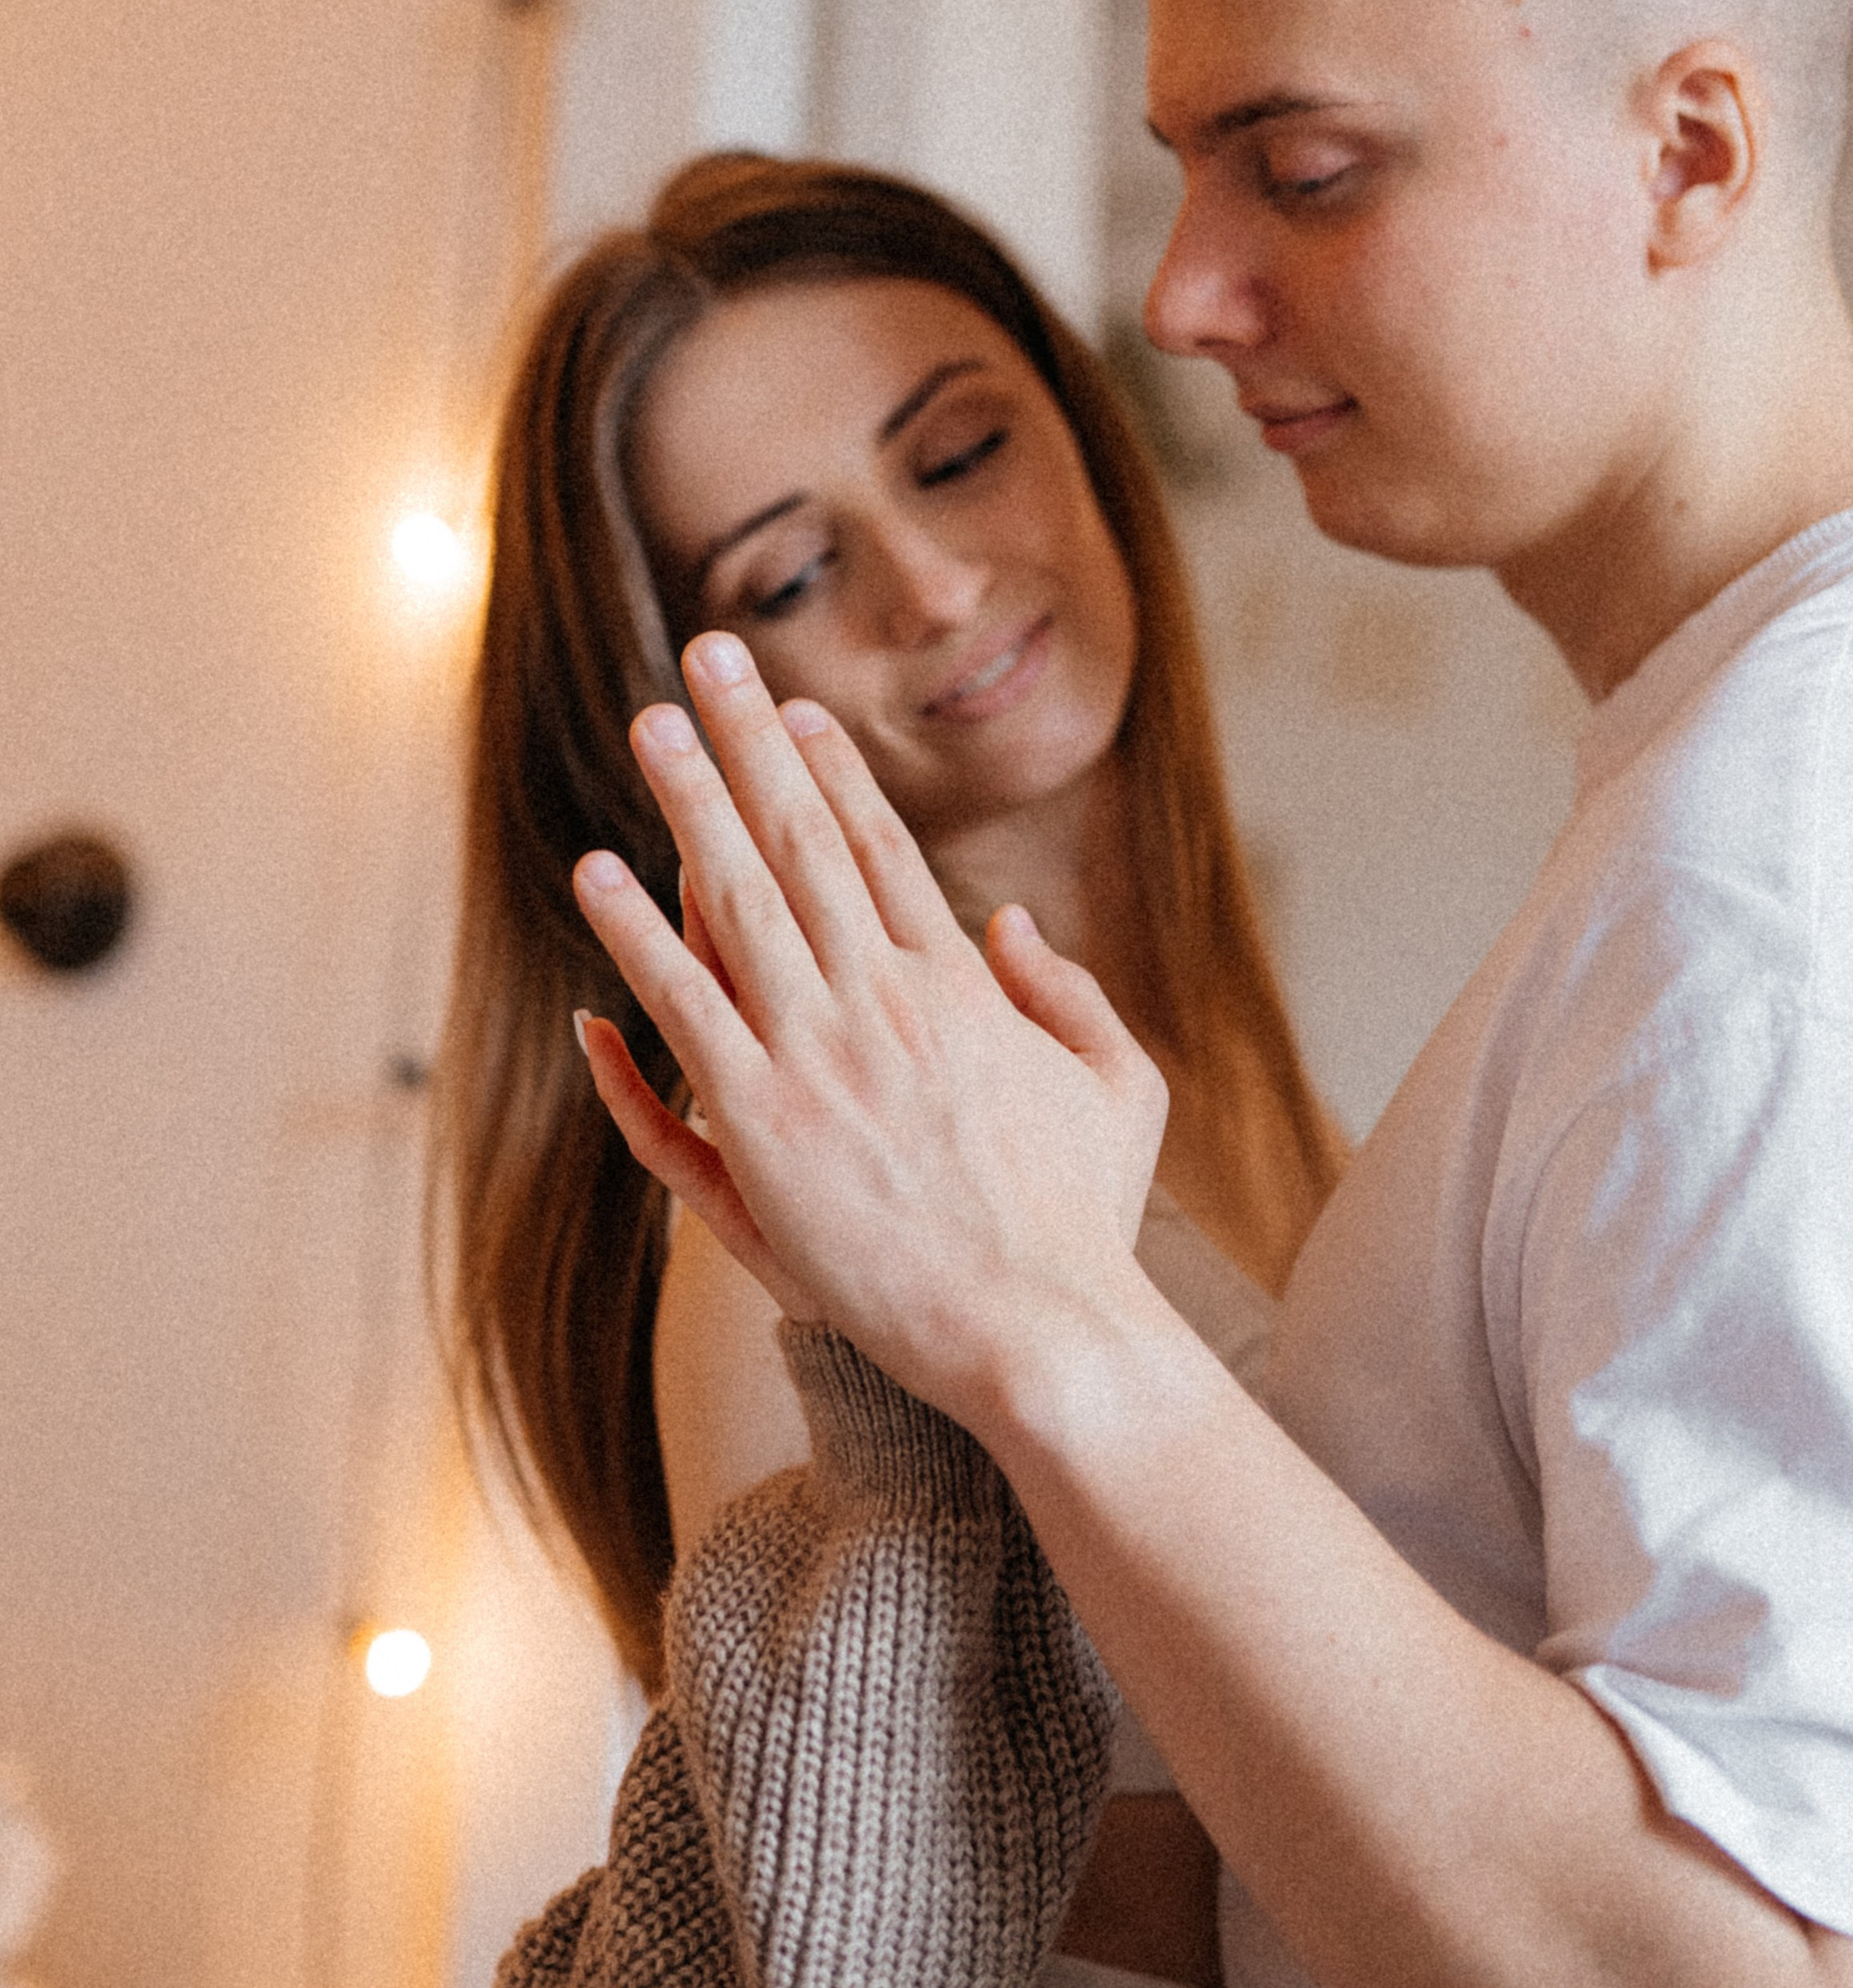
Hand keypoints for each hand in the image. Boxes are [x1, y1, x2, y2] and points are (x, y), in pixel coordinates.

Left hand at [572, 631, 1169, 1424]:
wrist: (1043, 1329)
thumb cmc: (1086, 1225)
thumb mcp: (1120, 1091)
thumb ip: (1066, 995)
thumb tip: (1008, 921)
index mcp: (964, 987)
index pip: (881, 848)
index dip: (829, 770)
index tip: (792, 709)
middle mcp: (885, 999)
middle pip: (803, 843)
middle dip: (752, 742)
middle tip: (708, 658)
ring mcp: (820, 1057)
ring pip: (737, 901)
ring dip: (689, 802)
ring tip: (651, 724)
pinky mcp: (764, 1125)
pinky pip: (684, 1008)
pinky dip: (636, 937)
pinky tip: (596, 870)